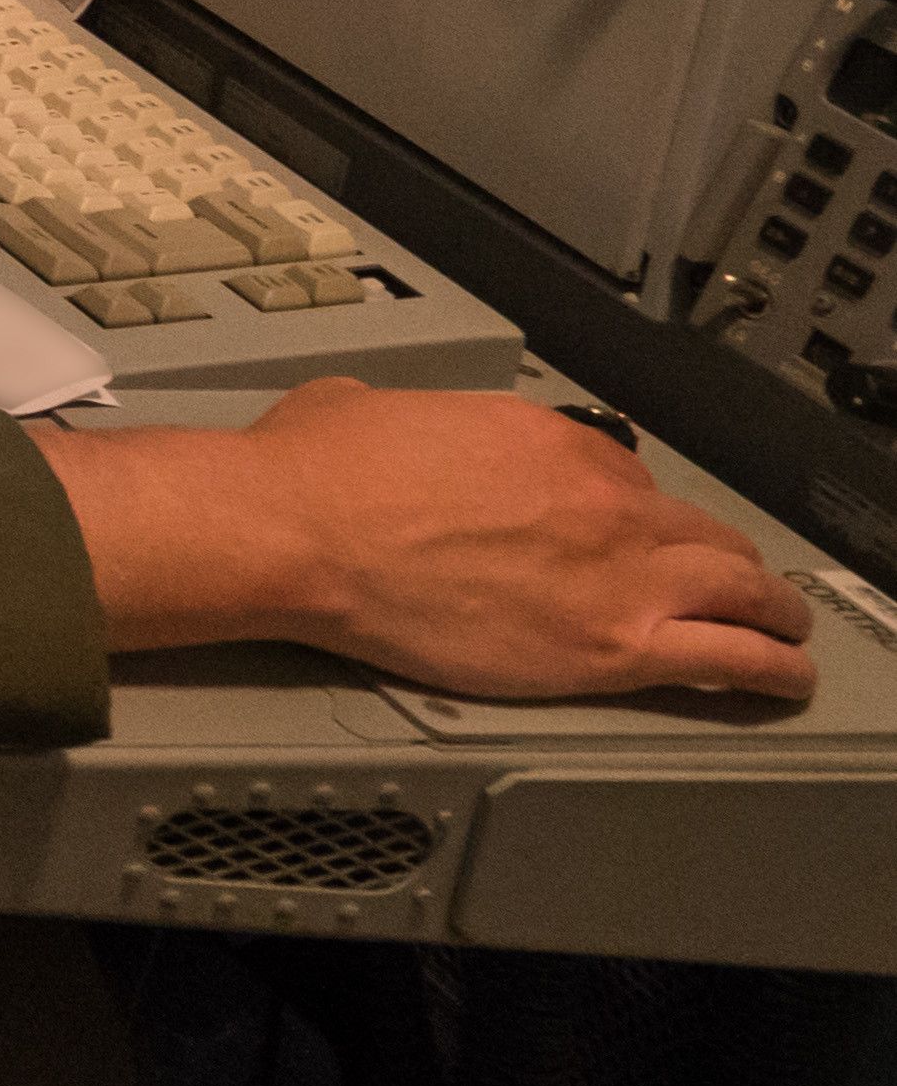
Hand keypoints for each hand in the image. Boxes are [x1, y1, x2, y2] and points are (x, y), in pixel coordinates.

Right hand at [55, 382, 814, 700]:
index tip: (625, 536)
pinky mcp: (613, 646)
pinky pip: (732, 660)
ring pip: (743, 592)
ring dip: (773, 612)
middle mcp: (603, 498)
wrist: (298, 531)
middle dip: (721, 559)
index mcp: (546, 437)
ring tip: (786, 634)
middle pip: (700, 532)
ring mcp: (619, 573)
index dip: (630, 512)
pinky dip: (773, 670)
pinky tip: (787, 679)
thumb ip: (399, 417)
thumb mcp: (356, 405)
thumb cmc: (312, 473)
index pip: (626, 478)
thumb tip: (377, 425)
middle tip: (729, 583)